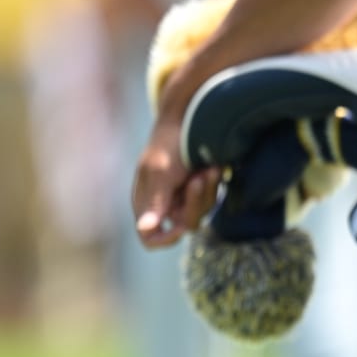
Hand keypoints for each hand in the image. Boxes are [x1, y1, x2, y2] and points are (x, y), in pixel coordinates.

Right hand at [132, 119, 219, 248]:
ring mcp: (181, 198)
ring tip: (207, 168)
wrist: (189, 117)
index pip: (149, 238)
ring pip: (199, 215)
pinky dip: (212, 185)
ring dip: (206, 191)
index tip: (180, 228)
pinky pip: (209, 201)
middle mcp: (162, 204)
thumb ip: (155, 203)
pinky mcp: (198, 191)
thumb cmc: (169, 144)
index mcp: (144, 201)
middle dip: (194, 203)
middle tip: (197, 178)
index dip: (164, 239)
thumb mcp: (161, 173)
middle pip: (182, 227)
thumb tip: (144, 230)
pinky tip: (212, 168)